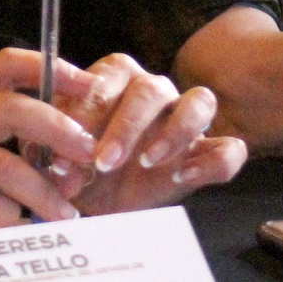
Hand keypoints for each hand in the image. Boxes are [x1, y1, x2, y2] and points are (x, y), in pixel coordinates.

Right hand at [0, 49, 101, 255]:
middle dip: (60, 128)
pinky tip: (18, 227)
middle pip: (9, 108)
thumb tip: (70, 128)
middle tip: (87, 151)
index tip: (88, 82)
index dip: (49, 67)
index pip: (1, 65)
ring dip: (45, 191)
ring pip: (5, 165)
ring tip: (64, 212)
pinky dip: (15, 218)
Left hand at [51, 52, 246, 214]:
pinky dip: (213, 160)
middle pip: (150, 90)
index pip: (105, 79)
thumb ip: (54, 151)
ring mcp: (186, 117)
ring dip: (173, 132)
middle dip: (124, 127)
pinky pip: (230, 147)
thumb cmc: (80, 168)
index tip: (68, 148)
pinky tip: (183, 175)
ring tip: (147, 162)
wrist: (102, 204)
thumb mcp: (61, 157)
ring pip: (199, 103)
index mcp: (113, 77)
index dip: (86, 113)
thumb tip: (53, 158)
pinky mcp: (209, 151)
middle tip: (103, 162)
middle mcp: (154, 89)